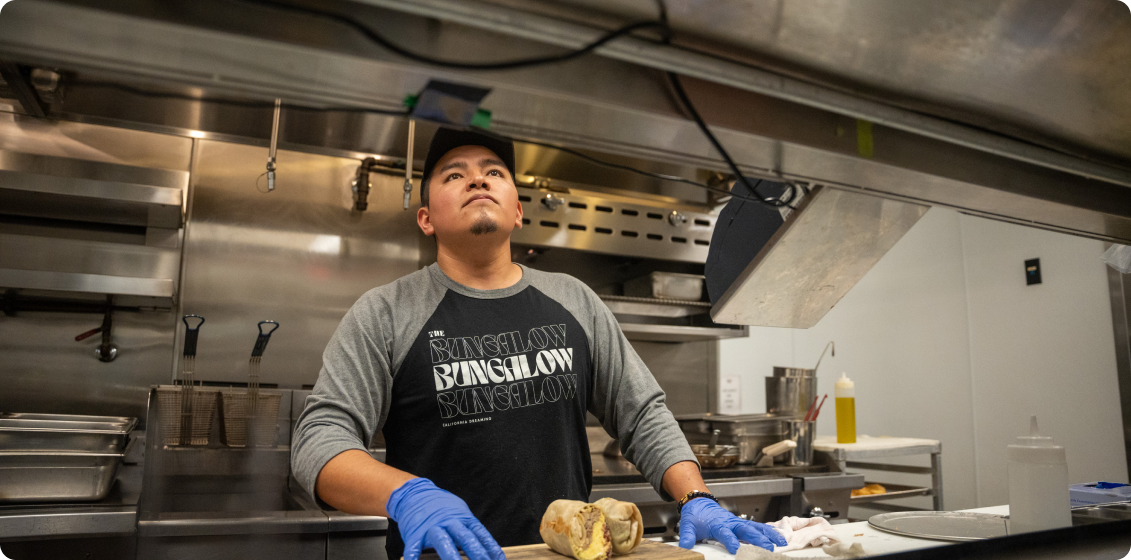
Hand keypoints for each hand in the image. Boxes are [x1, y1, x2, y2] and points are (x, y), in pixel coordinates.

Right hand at [386, 478, 505, 559]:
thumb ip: (471, 529)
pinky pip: (414, 547)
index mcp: (462, 518)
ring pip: (443, 542)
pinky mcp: (415, 534)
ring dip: (451, 556)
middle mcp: (449, 522)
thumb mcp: (460, 513)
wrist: (414, 494)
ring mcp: (432, 527)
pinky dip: (414, 556)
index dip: (490, 547)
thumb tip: (488, 548)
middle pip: (465, 538)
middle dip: (476, 553)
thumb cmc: (440, 507)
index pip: (480, 533)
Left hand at [677, 498, 786, 552]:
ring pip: (756, 528)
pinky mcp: (742, 523)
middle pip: (746, 530)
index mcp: (717, 524)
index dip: (730, 541)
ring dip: (769, 535)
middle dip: (758, 539)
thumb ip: (687, 537)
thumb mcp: (688, 526)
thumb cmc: (696, 516)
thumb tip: (683, 548)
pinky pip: (758, 527)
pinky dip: (769, 531)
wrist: (699, 502)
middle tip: (768, 549)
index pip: (725, 533)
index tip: (735, 549)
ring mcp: (738, 522)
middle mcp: (731, 522)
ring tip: (781, 543)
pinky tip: (780, 537)